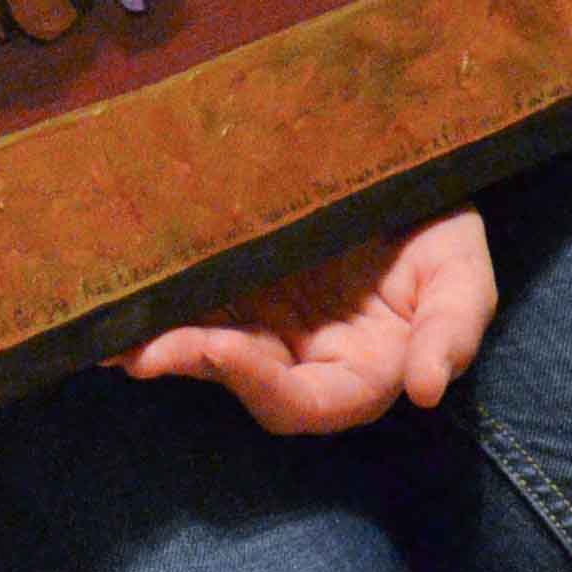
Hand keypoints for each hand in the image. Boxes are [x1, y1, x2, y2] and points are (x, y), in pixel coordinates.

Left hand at [114, 208, 495, 435]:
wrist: (413, 167)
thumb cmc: (445, 230)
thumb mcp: (464, 274)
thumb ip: (454, 330)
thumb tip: (427, 389)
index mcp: (360, 372)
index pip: (303, 403)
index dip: (256, 385)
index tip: (215, 349)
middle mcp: (303, 356)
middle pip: (237, 378)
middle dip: (185, 364)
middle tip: (134, 349)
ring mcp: (267, 318)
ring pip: (203, 341)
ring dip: (155, 341)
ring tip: (107, 330)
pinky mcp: (238, 277)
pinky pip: (194, 296)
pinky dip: (157, 301)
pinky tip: (118, 291)